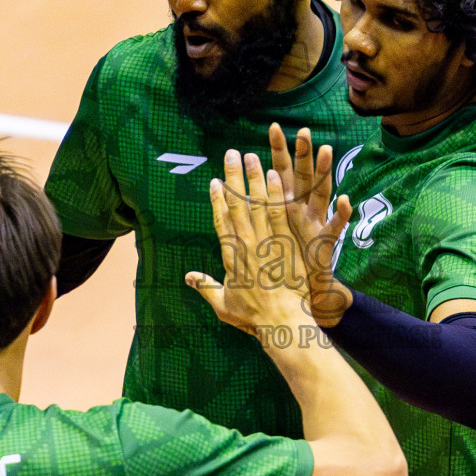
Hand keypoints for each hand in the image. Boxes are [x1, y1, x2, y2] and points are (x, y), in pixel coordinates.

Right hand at [186, 149, 347, 340]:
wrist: (282, 322)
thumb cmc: (253, 316)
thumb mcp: (223, 304)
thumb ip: (206, 287)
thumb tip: (188, 278)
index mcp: (231, 256)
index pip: (221, 220)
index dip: (218, 199)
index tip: (215, 181)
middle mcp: (247, 243)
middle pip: (238, 204)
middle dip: (234, 178)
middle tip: (232, 154)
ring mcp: (267, 241)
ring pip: (259, 203)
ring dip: (255, 179)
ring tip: (252, 156)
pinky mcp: (287, 243)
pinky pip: (280, 214)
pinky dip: (277, 194)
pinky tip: (275, 177)